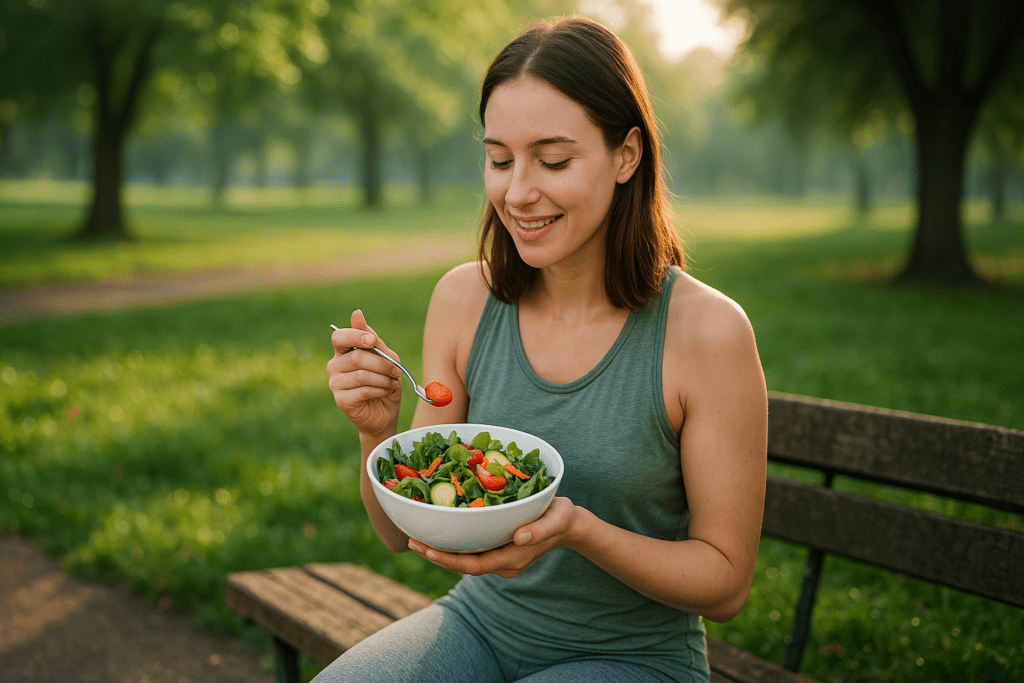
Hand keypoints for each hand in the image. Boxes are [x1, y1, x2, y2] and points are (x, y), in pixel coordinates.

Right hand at [327, 309, 402, 438]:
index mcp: (343, 352)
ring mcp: (335, 383)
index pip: (339, 337)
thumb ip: (374, 341)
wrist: (385, 413)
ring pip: (362, 375)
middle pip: (357, 357)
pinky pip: (363, 390)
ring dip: (384, 378)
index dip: (355, 336)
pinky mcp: (341, 400)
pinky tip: (385, 392)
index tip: (372, 341)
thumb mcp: (386, 358)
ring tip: (392, 383)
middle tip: (397, 370)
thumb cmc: (385, 382)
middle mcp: (335, 365)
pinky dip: (380, 390)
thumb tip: (356, 314)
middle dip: (383, 363)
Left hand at [407, 497, 577, 577]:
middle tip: (411, 541)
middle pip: (463, 565)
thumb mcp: (556, 519)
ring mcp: (498, 557)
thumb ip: (539, 530)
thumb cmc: (561, 517)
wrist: (568, 525)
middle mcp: (502, 562)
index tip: (429, 550)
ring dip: (440, 550)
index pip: (475, 565)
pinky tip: (437, 530)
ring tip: (416, 537)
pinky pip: (470, 549)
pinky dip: (452, 542)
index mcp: (512, 559)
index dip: (450, 560)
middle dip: (436, 556)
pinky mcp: (496, 548)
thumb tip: (517, 536)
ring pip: (464, 558)